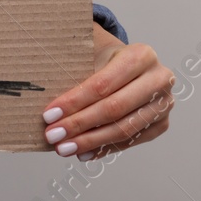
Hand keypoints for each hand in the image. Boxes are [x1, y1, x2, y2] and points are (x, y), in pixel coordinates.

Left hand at [38, 23, 173, 159]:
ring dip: (90, 141)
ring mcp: (163, 104)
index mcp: (141, 55)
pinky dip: (104, 148)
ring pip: (123, 129)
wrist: (131, 64)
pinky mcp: (161, 124)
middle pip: (114, 108)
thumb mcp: (93, 47)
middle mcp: (159, 79)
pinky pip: (131, 141)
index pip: (102, 84)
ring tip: (63, 148)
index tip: (48, 114)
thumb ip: (73, 57)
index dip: (74, 101)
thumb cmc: (106, 57)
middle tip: (53, 135)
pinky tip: (83, 153)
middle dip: (79, 124)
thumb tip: (36, 76)